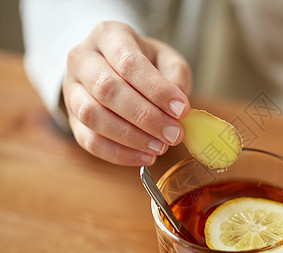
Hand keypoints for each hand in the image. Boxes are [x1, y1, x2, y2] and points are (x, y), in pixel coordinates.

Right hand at [62, 21, 191, 165]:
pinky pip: (88, 140)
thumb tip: (178, 110)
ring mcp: (71, 89)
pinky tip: (145, 157)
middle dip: (145, 117)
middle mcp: (82, 59)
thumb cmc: (146, 64)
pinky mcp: (71, 118)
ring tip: (161, 147)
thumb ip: (176, 78)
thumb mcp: (167, 61)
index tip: (182, 110)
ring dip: (130, 137)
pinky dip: (118, 153)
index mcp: (109, 36)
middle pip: (107, 89)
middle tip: (174, 134)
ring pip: (92, 115)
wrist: (116, 69)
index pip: (129, 62)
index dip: (157, 89)